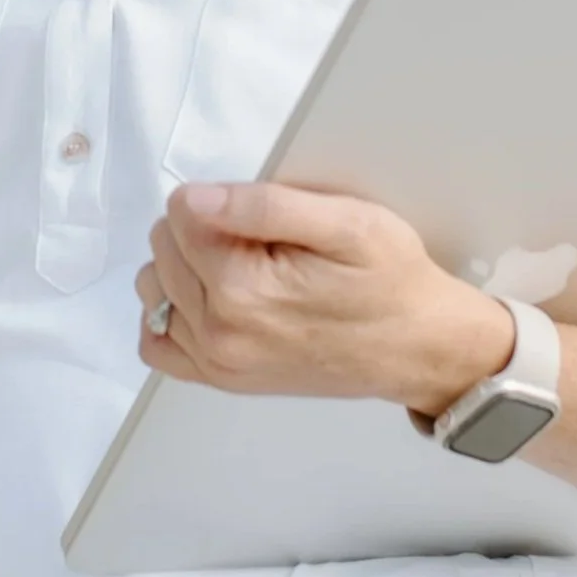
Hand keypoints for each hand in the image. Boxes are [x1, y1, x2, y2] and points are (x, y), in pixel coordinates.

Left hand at [135, 180, 513, 414]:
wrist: (420, 348)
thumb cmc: (392, 283)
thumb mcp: (348, 222)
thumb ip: (264, 206)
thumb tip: (195, 200)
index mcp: (243, 288)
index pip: (182, 211)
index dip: (226, 200)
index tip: (271, 219)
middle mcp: (219, 331)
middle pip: (165, 245)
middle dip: (207, 230)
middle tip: (270, 245)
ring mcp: (216, 361)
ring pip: (156, 286)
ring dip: (189, 267)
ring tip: (248, 269)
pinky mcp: (221, 377)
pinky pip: (158, 340)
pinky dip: (175, 312)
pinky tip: (216, 298)